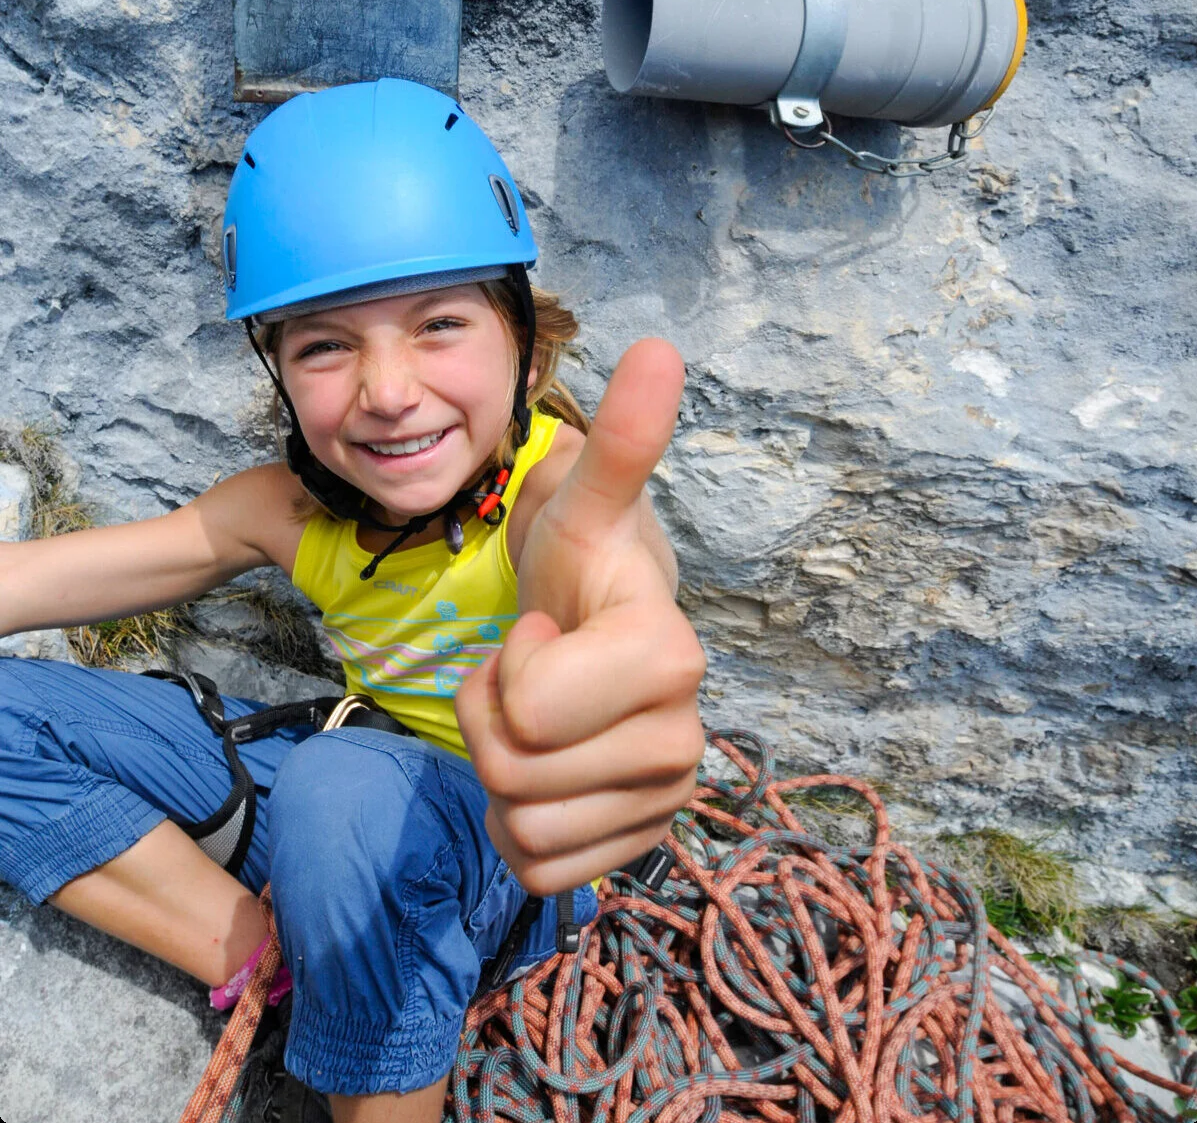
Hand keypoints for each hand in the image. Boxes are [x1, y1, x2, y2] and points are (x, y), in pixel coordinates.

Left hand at [455, 338, 705, 894]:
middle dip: (490, 718)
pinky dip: (517, 827)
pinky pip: (538, 870)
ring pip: (523, 826)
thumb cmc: (581, 565)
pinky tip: (548, 770)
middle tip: (528, 672)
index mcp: (669, 655)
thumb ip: (621, 441)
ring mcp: (665, 800)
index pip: (528, 708)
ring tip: (539, 717)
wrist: (598, 631)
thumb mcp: (584, 505)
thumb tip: (658, 346)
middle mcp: (685, 738)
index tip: (542, 627)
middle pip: (513, 772)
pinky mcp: (638, 847)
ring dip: (502, 772)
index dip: (505, 667)